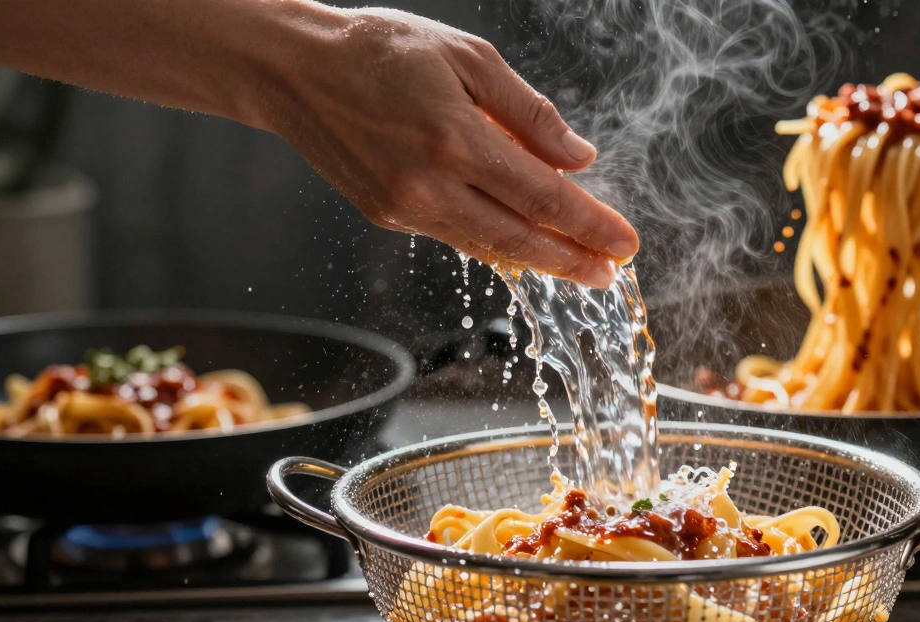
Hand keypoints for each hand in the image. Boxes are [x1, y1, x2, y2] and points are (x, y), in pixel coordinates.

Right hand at [261, 7, 636, 286]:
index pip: (543, 197)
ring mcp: (405, 208)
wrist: (294, 70)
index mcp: (456, 139)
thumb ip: (529, 114)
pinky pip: (457, 237)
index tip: (625, 244)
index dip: (590, 225)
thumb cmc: (381, 50)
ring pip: (489, 247)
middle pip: (521, 239)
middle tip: (611, 274)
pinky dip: (497, 247)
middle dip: (574, 259)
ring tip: (580, 269)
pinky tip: (525, 249)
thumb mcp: (467, 58)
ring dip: (540, 263)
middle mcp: (430, 185)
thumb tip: (580, 158)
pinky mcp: (387, 216)